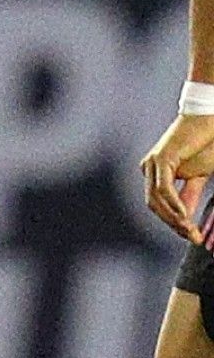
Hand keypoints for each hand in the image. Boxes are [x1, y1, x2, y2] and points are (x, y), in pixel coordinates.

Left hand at [142, 114, 213, 242]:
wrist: (211, 119)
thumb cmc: (207, 144)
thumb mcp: (198, 175)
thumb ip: (189, 195)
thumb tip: (185, 217)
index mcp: (156, 173)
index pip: (160, 206)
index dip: (175, 224)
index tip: (193, 237)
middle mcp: (150, 168)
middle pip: (155, 206)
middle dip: (174, 225)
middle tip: (193, 237)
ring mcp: (153, 163)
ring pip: (156, 200)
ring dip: (174, 218)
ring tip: (191, 229)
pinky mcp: (162, 158)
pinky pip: (163, 188)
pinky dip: (173, 203)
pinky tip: (185, 214)